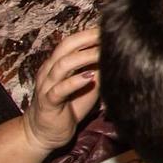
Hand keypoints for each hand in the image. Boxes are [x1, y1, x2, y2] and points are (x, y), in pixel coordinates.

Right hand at [20, 27, 100, 153]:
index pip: (71, 42)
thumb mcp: (88, 86)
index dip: (88, 34)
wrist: (45, 133)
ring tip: (101, 53)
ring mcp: (46, 86)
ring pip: (62, 65)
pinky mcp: (48, 103)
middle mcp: (49, 72)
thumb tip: (117, 56)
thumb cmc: (69, 106)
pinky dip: (74, 82)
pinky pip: (59, 90)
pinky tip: (89, 77)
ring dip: (83, 57)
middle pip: (65, 47)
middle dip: (86, 38)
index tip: (108, 28)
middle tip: (105, 34)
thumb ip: (98, 71)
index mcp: (56, 64)